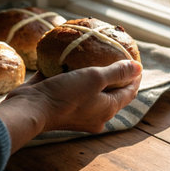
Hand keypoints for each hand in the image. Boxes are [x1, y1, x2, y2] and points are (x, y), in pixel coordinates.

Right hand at [0, 60, 141, 152]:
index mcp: (107, 110)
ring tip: (94, 56)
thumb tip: (138, 67)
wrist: (31, 109)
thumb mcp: (95, 78)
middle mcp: (94, 114)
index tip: (136, 61)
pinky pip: (71, 88)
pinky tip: (70, 60)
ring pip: (90, 91)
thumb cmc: (66, 94)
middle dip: (114, 76)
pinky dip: (73, 76)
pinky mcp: (60, 103)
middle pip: (111, 93)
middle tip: (115, 56)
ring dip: (92, 75)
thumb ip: (117, 72)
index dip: (135, 77)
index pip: (129, 93)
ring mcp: (76, 111)